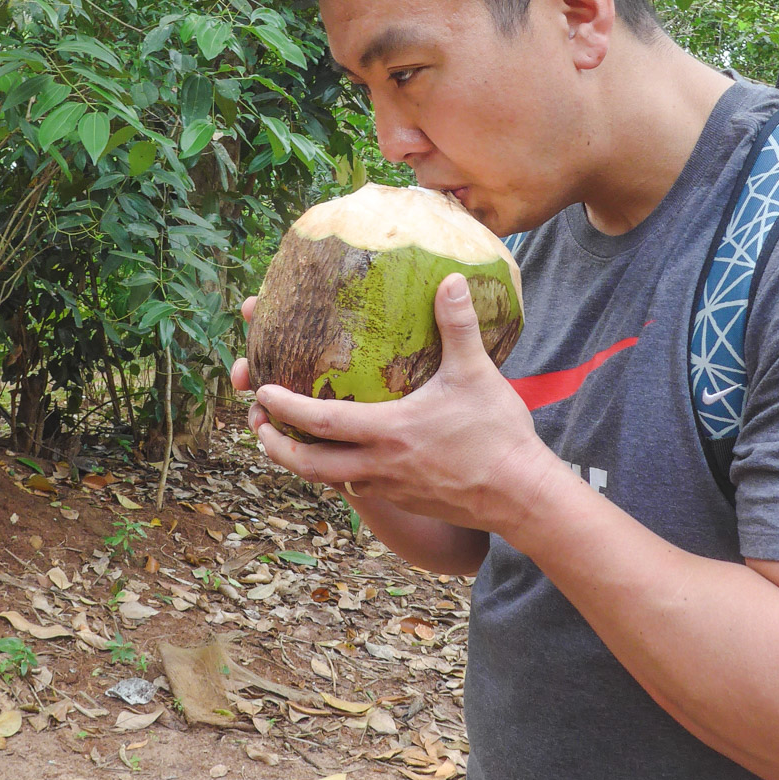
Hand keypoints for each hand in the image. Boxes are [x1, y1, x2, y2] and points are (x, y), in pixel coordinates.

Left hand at [235, 274, 556, 540]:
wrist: (522, 496)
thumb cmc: (498, 435)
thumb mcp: (476, 374)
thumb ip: (458, 326)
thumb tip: (450, 279)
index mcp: (389, 432)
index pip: (321, 421)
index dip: (285, 407)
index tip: (261, 391)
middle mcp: (380, 465)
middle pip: (308, 464)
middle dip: (274, 444)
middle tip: (256, 422)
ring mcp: (391, 487)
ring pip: (329, 480)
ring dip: (301, 461)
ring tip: (286, 440)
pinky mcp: (405, 499)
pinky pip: (357, 488)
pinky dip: (336, 472)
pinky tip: (341, 457)